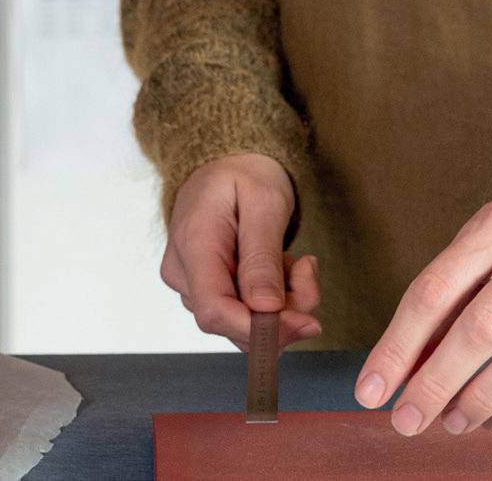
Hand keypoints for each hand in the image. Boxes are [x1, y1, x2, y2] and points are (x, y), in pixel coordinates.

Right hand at [159, 152, 322, 352]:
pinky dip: (272, 300)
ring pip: (242, 323)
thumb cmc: (243, 175)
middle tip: (308, 270)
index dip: (260, 328)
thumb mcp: (264, 202)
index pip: (214, 310)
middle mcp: (183, 272)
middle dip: (283, 311)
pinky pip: (242, 314)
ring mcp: (191, 284)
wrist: (225, 163)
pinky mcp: (205, 290)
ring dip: (281, 303)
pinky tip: (278, 268)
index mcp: (194, 243)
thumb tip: (265, 310)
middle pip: (232, 322)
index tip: (306, 321)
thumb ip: (262, 256)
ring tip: (293, 261)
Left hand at [354, 191, 491, 436]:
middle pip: (481, 326)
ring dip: (481, 398)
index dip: (399, 344)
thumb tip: (404, 363)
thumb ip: (451, 293)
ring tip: (452, 422)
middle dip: (437, 382)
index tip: (371, 389)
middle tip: (407, 420)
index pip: (436, 289)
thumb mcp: (488, 241)